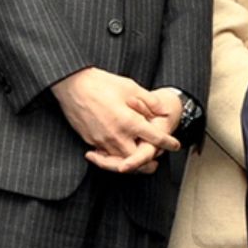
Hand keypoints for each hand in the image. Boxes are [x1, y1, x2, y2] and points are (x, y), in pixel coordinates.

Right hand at [54, 67, 181, 174]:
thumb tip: (162, 110)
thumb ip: (150, 101)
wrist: (73, 85)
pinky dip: (113, 159)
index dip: (168, 142)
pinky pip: (105, 157)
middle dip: (149, 162)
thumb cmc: (102, 83)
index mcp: (130, 122)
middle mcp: (117, 136)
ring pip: (121, 163)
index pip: (155, 138)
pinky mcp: (90, 141)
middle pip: (138, 160)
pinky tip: (117, 156)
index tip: (175, 145)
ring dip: (131, 164)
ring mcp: (102, 141)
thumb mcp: (131, 87)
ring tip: (138, 161)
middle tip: (156, 161)